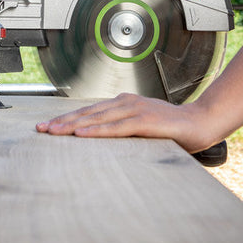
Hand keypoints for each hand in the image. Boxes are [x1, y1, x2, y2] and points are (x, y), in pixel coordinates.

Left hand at [35, 93, 216, 153]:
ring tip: (54, 132)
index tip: (47, 126)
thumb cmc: (172, 127)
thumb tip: (102, 139)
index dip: (67, 119)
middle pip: (88, 113)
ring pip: (97, 118)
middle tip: (41, 130)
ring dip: (73, 125)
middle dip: (63, 122)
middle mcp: (127, 103)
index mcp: (124, 103)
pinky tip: (81, 134)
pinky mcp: (145, 121)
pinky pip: (116, 128)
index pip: (90, 112)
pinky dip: (96, 131)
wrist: (201, 122)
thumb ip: (123, 129)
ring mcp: (136, 110)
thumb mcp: (142, 126)